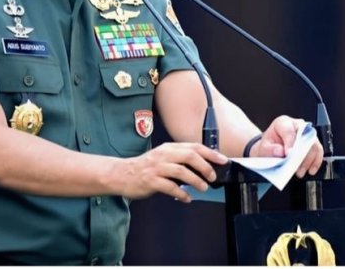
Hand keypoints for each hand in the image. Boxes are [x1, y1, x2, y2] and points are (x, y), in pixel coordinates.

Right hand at [112, 142, 227, 202]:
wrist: (122, 174)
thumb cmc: (145, 167)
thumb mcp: (163, 157)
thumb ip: (180, 159)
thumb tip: (202, 167)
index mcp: (169, 148)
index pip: (193, 147)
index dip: (210, 153)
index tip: (222, 160)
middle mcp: (164, 155)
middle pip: (189, 156)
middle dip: (205, 166)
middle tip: (213, 177)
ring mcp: (157, 168)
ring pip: (181, 172)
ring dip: (195, 181)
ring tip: (203, 188)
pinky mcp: (151, 181)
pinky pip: (170, 187)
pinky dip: (181, 193)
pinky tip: (187, 198)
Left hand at [250, 116, 323, 178]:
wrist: (271, 150)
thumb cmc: (269, 146)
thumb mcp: (264, 147)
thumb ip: (270, 149)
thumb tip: (280, 151)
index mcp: (283, 122)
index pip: (289, 131)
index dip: (290, 143)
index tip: (288, 154)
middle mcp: (297, 125)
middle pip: (304, 136)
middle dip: (300, 154)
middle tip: (295, 167)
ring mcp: (307, 133)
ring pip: (313, 144)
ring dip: (308, 160)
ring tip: (300, 172)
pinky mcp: (313, 142)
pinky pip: (318, 150)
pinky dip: (316, 161)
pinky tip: (311, 170)